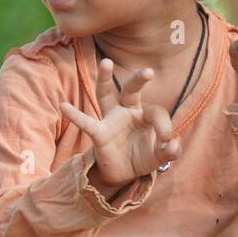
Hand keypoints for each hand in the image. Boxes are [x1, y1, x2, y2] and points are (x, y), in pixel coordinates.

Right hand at [59, 59, 179, 189]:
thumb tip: (173, 146)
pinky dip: (75, 115)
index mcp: (144, 114)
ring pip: (106, 95)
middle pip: (131, 90)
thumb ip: (170, 152)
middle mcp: (127, 111)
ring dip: (104, 80)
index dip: (164, 126)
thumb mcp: (160, 156)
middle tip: (148, 72)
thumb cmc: (143, 157)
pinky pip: (86, 123)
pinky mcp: (99, 134)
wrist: (124, 173)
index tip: (167, 143)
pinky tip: (64, 106)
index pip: (156, 112)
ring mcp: (111, 120)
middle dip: (138, 80)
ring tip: (105, 62)